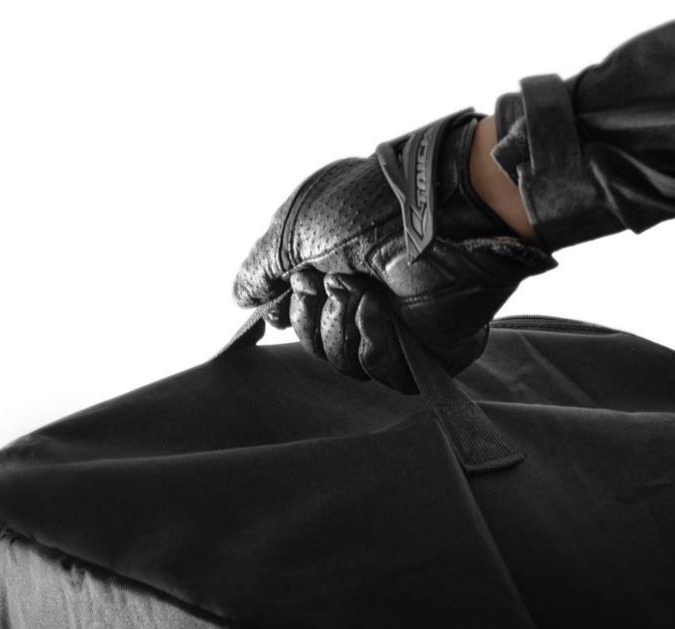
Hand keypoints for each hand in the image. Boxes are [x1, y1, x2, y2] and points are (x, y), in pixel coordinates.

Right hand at [232, 110, 554, 391]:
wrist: (431, 211)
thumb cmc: (365, 208)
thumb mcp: (293, 229)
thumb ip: (263, 267)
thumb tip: (241, 298)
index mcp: (340, 270)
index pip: (302, 318)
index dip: (289, 315)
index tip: (282, 303)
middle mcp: (370, 299)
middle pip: (318, 347)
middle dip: (311, 318)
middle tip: (326, 280)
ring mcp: (403, 326)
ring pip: (347, 365)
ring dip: (340, 326)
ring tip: (359, 288)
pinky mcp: (433, 349)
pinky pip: (387, 376)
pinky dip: (373, 342)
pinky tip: (381, 308)